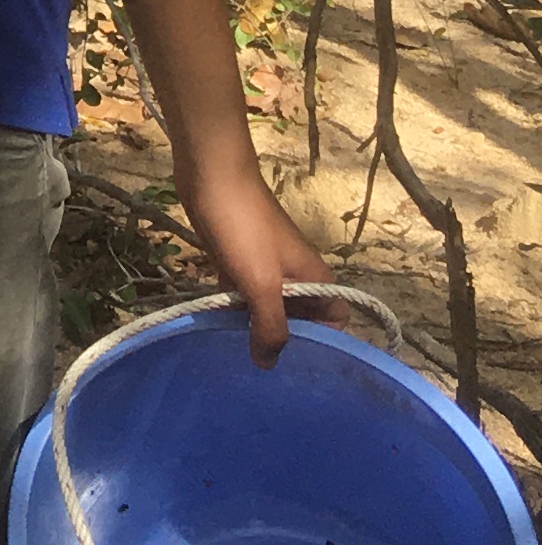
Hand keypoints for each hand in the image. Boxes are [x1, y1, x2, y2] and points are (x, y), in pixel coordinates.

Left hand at [180, 155, 328, 366]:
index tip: (296, 368)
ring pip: (268, 309)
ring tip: (237, 357)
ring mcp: (266, 269)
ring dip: (254, 328)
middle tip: (260, 369)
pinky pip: (242, 295)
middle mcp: (296, 277)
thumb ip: (270, 326)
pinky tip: (217, 329)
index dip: (321, 344)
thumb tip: (267, 364)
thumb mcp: (263, 283)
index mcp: (315, 280)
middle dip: (283, 341)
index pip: (334, 322)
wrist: (211, 175)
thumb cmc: (244, 227)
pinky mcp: (239, 262)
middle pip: (299, 320)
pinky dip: (234, 310)